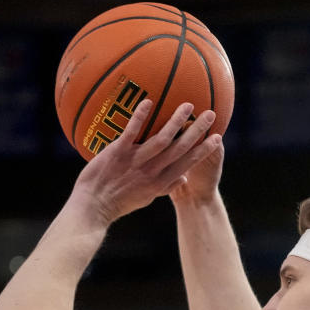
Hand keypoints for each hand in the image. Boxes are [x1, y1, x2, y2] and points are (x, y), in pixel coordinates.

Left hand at [70, 100, 220, 225]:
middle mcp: (151, 172)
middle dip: (197, 131)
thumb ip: (165, 187)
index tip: (217, 137)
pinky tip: (148, 101)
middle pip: (180, 149)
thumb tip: (182, 179)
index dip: (203, 150)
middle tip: (209, 114)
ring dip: (175, 122)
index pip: (187, 164)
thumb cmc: (118, 202)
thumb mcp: (146, 198)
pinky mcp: (118, 153)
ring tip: (187, 105)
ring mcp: (135, 162)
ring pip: (161, 139)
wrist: (93, 207)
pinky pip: (131, 132)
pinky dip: (140, 117)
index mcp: (160, 183)